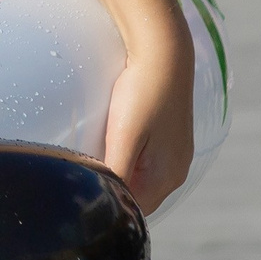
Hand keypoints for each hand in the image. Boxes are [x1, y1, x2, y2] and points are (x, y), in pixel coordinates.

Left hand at [99, 35, 194, 214]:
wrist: (163, 50)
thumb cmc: (142, 92)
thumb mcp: (125, 136)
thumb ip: (117, 172)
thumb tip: (109, 202)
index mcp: (168, 177)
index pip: (135, 209)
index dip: (110, 204)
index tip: (83, 191)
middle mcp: (177, 169)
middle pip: (139, 195)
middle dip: (114, 188)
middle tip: (84, 174)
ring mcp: (175, 152)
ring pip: (141, 176)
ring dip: (120, 171)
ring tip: (94, 155)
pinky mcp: (170, 135)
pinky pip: (146, 157)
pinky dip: (128, 155)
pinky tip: (112, 139)